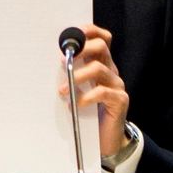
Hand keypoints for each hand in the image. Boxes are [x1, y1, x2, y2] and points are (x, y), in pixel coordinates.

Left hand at [60, 24, 129, 155]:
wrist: (106, 140)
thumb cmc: (88, 113)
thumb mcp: (78, 90)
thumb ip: (70, 75)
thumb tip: (52, 64)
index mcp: (102, 64)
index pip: (102, 38)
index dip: (89, 31)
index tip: (71, 35)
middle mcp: (111, 71)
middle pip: (102, 47)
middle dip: (81, 49)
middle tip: (63, 61)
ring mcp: (117, 85)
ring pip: (99, 68)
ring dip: (77, 76)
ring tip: (62, 90)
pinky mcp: (120, 101)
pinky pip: (103, 93)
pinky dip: (86, 98)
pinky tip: (74, 106)